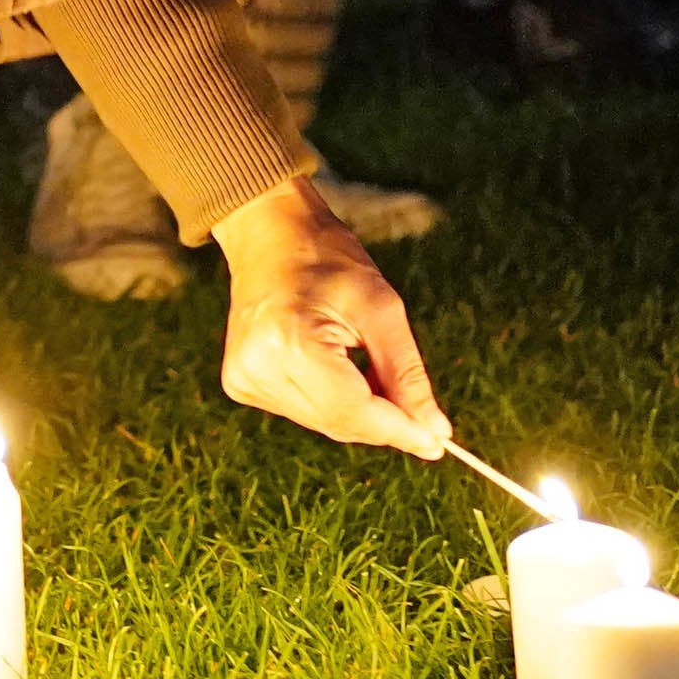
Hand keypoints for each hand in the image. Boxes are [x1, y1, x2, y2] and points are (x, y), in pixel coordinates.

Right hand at [212, 175, 448, 454]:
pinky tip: (338, 369)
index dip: (400, 430)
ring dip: (359, 411)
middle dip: (384, 423)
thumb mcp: (381, 308)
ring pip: (323, 423)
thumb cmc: (329, 260)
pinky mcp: (240, 384)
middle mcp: (257, 369)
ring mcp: (243, 379)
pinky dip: (333, 402)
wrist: (269, 234)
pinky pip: (304, 411)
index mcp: (289, 343)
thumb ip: (406, 375)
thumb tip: (435, 433)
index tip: (439, 444)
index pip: (353, 410)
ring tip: (368, 366)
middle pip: (338, 423)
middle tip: (424, 418)